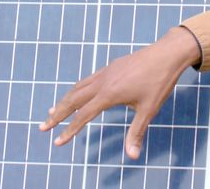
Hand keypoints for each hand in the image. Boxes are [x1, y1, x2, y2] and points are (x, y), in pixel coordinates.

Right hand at [39, 27, 200, 158]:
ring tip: (53, 111)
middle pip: (72, 99)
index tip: (57, 142)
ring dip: (64, 100)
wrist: (166, 54)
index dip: (69, 130)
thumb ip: (137, 132)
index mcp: (109, 94)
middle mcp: (102, 82)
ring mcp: (105, 72)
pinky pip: (87, 80)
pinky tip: (77, 95)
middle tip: (43, 127)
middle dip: (57, 114)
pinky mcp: (110, 67)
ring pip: (78, 87)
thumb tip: (132, 155)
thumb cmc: (159, 83)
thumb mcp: (149, 110)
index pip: (82, 116)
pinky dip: (76, 89)